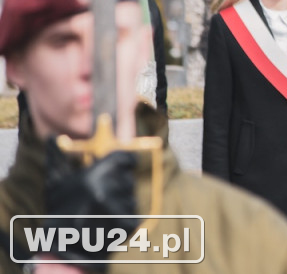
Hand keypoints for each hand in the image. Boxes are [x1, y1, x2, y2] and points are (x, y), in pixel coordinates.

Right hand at [44, 142, 137, 265]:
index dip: (125, 159)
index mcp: (93, 177)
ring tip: (103, 209)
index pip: (123, 158)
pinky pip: (134, 211)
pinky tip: (108, 220)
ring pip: (130, 194)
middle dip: (118, 182)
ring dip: (121, 200)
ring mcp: (118, 208)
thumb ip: (58, 158)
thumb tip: (52, 137)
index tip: (125, 161)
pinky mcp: (128, 224)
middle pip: (126, 177)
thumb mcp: (55, 184)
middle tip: (104, 192)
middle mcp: (107, 191)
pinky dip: (124, 215)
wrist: (63, 249)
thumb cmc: (58, 213)